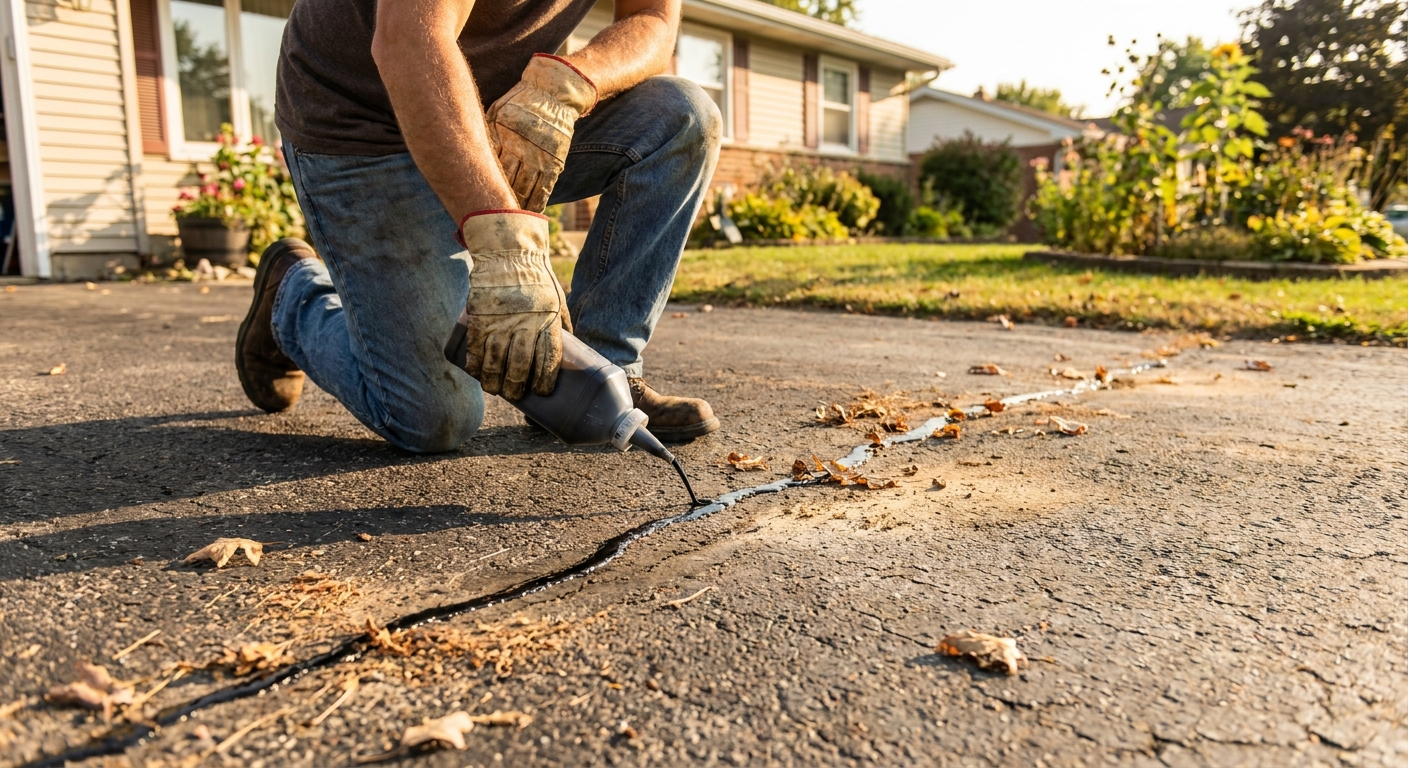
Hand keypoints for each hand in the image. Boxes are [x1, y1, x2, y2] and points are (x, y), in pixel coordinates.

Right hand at [456, 211, 571, 399]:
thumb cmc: (537, 279)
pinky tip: (476, 372)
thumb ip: (561, 325)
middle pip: (519, 365)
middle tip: (515, 395)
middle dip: (516, 386)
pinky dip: (474, 363)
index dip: (544, 380)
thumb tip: (572, 349)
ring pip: (495, 360)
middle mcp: (524, 324)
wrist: (509, 253)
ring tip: (494, 389)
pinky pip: (476, 346)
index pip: (548, 359)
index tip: (541, 392)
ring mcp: (500, 321)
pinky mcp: (480, 316)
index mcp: (547, 321)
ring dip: (493, 380)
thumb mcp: (557, 301)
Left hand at [486, 54, 596, 211]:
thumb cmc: (519, 102)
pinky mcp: (555, 162)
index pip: (488, 168)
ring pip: (524, 190)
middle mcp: (520, 149)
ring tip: (507, 223)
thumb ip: (486, 134)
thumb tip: (468, 152)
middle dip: (495, 201)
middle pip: (504, 183)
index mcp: (502, 136)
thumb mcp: (496, 113)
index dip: (479, 186)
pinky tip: (528, 215)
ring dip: (515, 207)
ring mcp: (539, 158)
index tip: (471, 202)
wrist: (553, 93)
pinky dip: (536, 204)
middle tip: (486, 219)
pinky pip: (544, 189)